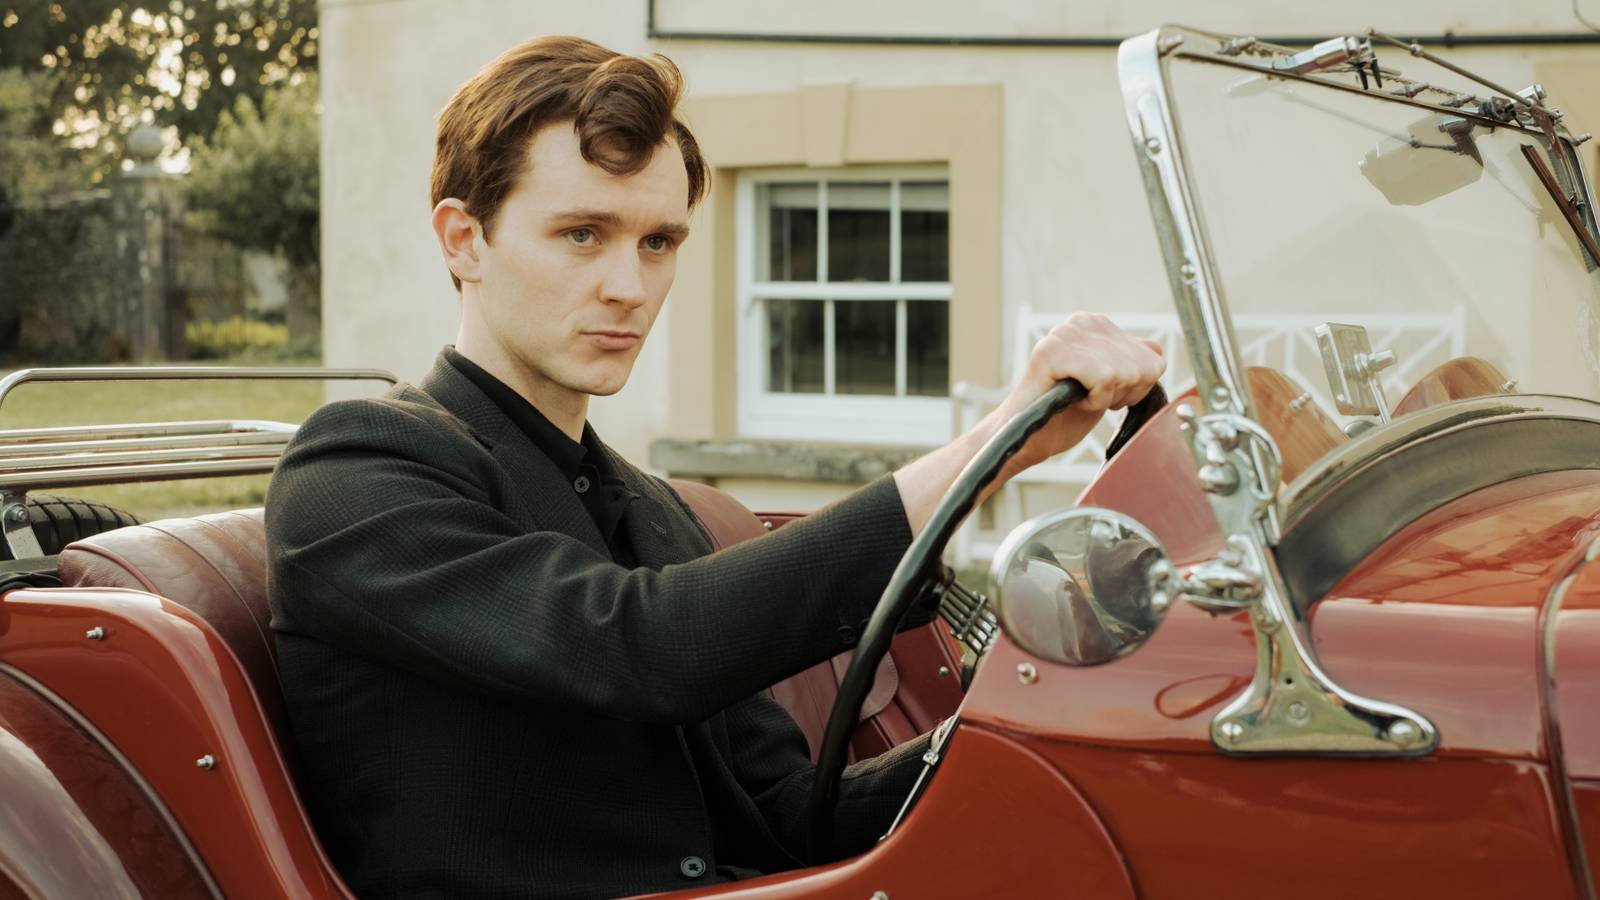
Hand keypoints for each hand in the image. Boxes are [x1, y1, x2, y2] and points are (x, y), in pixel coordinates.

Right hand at [891, 313, 1163, 536]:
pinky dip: (1095, 399)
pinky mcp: (1053, 351)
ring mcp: (1066, 334)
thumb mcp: (1110, 384)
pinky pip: (1106, 378)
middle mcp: (1082, 321)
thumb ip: (1132, 362)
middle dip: (1122, 394)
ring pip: (1127, 372)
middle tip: (1088, 400)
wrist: (1024, 439)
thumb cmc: (1062, 416)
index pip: (1152, 355)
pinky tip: (1073, 400)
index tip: (1103, 395)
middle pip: (1144, 366)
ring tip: (1078, 399)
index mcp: (1095, 324)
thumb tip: (1157, 353)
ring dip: (1106, 398)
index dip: (1134, 388)